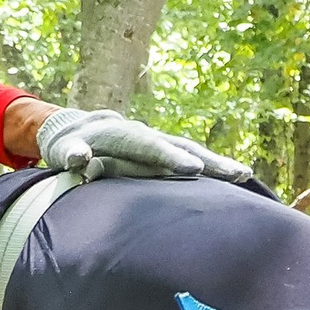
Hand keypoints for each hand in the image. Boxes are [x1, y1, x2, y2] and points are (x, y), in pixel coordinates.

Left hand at [36, 106, 255, 185]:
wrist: (81, 129)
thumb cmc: (70, 146)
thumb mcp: (64, 150)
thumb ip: (72, 154)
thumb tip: (79, 158)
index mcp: (125, 135)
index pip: (150, 148)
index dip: (170, 158)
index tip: (193, 169)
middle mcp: (148, 136)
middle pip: (182, 148)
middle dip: (208, 161)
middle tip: (236, 174)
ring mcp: (160, 144)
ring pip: (193, 152)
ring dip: (218, 164)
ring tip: (245, 176)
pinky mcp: (166, 153)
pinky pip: (192, 159)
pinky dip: (211, 168)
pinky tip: (236, 180)